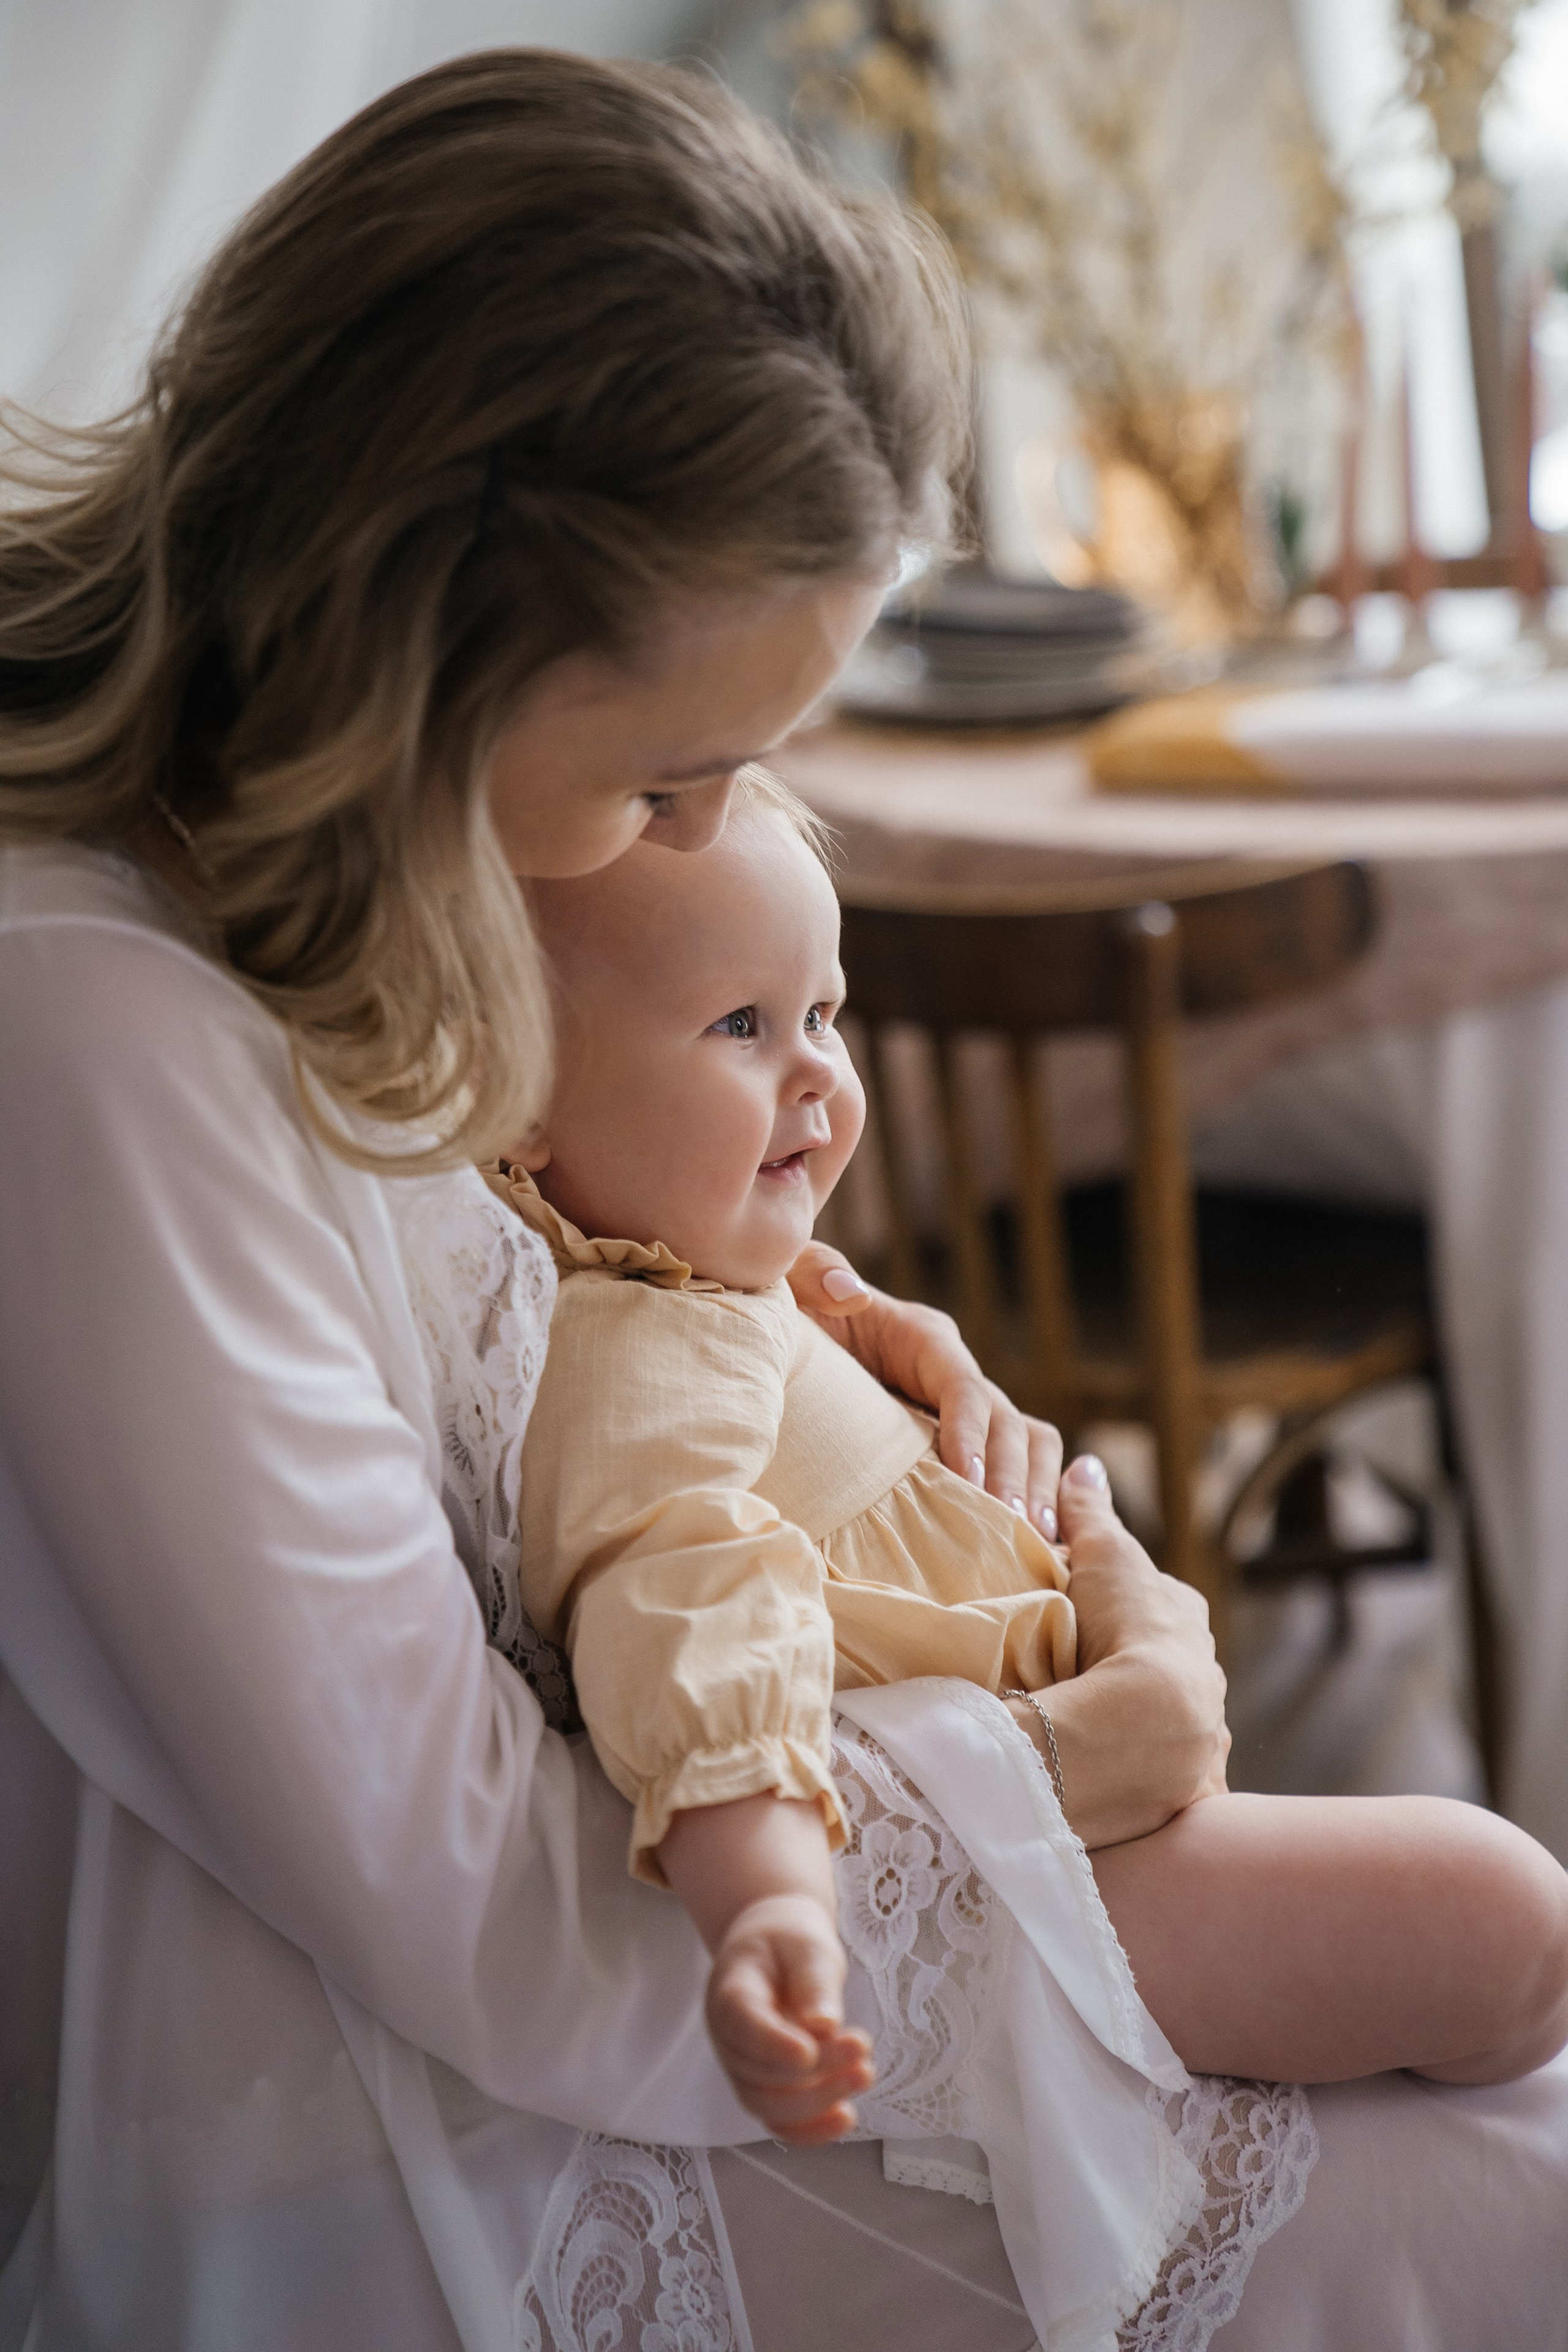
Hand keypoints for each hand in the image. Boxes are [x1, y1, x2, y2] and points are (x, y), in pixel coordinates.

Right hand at [705, 1894, 873, 2144]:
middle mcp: (728, 2037)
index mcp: (731, 1991)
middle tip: (862, 2048)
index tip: (811, 2052)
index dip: (773, 2046)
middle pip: (759, 2074)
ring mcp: (742, 2067)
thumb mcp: (806, 1943)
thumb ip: (813, 1981)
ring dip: (817, 2102)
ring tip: (864, 2075)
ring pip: (767, 2106)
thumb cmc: (788, 1941)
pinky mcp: (763, 2086)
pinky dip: (809, 2129)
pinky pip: (778, 2120)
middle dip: (815, 2071)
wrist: (772, 1946)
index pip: (742, 2025)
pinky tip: (845, 2117)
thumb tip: (824, 2025)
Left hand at [787, 1241, 1061, 1536]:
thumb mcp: (791, 1288)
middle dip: (1012, 1474)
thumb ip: (812, 1275)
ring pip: (1027, 1443)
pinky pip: (1015, 1465)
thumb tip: (850, 1293)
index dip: (971, 1431)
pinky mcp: (963, 1442)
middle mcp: (955, 1373)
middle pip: (1007, 1422)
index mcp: (923, 1338)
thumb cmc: (792, 1321)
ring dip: (1035, 1489)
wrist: (791, 1351)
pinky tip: (1033, 1545)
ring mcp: (966, 1410)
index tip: (967, 1478)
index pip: (964, 1385)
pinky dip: (1033, 1498)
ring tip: (1033, 1542)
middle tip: (1009, 1526)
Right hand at [1030, 1455, 1230, 1850]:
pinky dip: (1151, 1784)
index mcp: (1187, 1623)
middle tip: (1090, 1680)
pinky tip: (1122, 1790)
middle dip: (1141, 1673)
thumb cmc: (1126, 1626)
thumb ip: (1091, 1512)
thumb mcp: (1101, 1554)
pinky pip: (1170, 1785)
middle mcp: (1207, 1679)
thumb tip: (1085, 1465)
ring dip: (1146, 1734)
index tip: (1098, 1613)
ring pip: (1173, 1728)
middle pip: (1170, 1669)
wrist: (1145, 1721)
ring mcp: (1202, 1739)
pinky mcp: (1190, 1792)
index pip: (1164, 1607)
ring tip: (1095, 1740)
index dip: (1132, 1606)